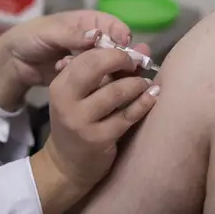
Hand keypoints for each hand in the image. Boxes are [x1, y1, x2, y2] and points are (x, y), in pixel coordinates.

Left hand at [0, 10, 139, 109]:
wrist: (15, 61)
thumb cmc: (32, 37)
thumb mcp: (50, 32)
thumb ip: (73, 35)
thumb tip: (97, 36)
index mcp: (90, 22)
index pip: (114, 26)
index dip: (122, 34)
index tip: (124, 44)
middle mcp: (95, 40)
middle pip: (117, 48)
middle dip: (120, 57)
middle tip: (123, 67)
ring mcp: (90, 60)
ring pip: (109, 66)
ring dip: (100, 71)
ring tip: (73, 66)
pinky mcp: (85, 77)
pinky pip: (96, 80)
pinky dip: (87, 80)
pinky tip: (64, 72)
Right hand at [42, 47, 159, 191]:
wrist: (67, 165)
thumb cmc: (79, 123)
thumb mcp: (82, 96)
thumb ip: (108, 72)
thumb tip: (143, 48)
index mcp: (61, 85)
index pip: (87, 56)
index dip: (112, 50)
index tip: (128, 53)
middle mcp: (67, 101)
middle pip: (96, 66)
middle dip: (122, 60)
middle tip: (137, 64)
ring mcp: (81, 121)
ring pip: (115, 92)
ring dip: (136, 83)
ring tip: (146, 83)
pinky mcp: (98, 139)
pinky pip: (127, 116)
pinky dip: (144, 103)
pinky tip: (153, 96)